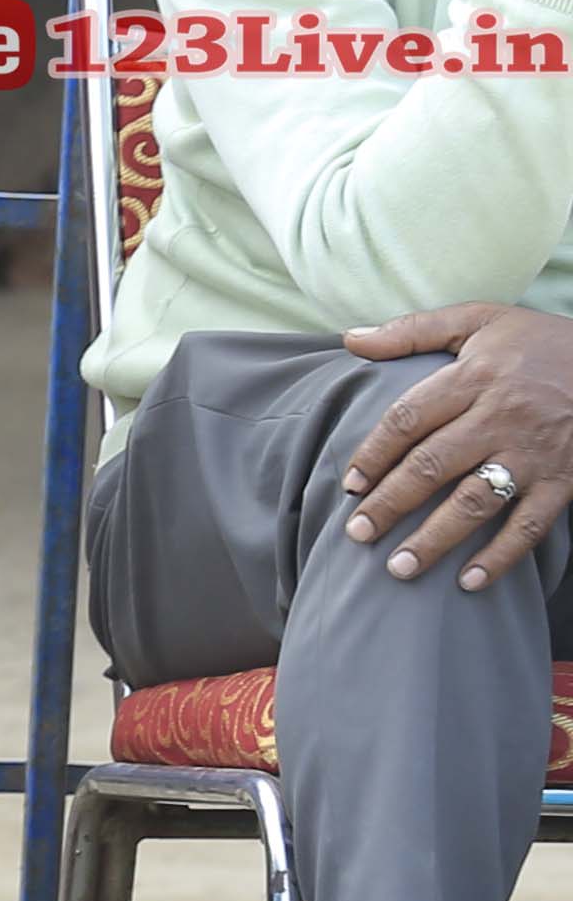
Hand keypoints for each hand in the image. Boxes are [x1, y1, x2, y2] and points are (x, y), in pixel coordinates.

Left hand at [339, 305, 572, 589]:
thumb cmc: (539, 341)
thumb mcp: (478, 319)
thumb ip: (412, 330)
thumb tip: (350, 340)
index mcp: (473, 378)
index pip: (408, 420)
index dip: (373, 453)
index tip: (349, 485)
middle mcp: (500, 418)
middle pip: (432, 466)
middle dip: (390, 504)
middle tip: (355, 535)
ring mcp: (534, 454)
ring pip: (475, 502)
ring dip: (435, 538)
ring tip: (398, 568)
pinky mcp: (565, 480)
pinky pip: (530, 524)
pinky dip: (502, 556)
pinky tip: (470, 582)